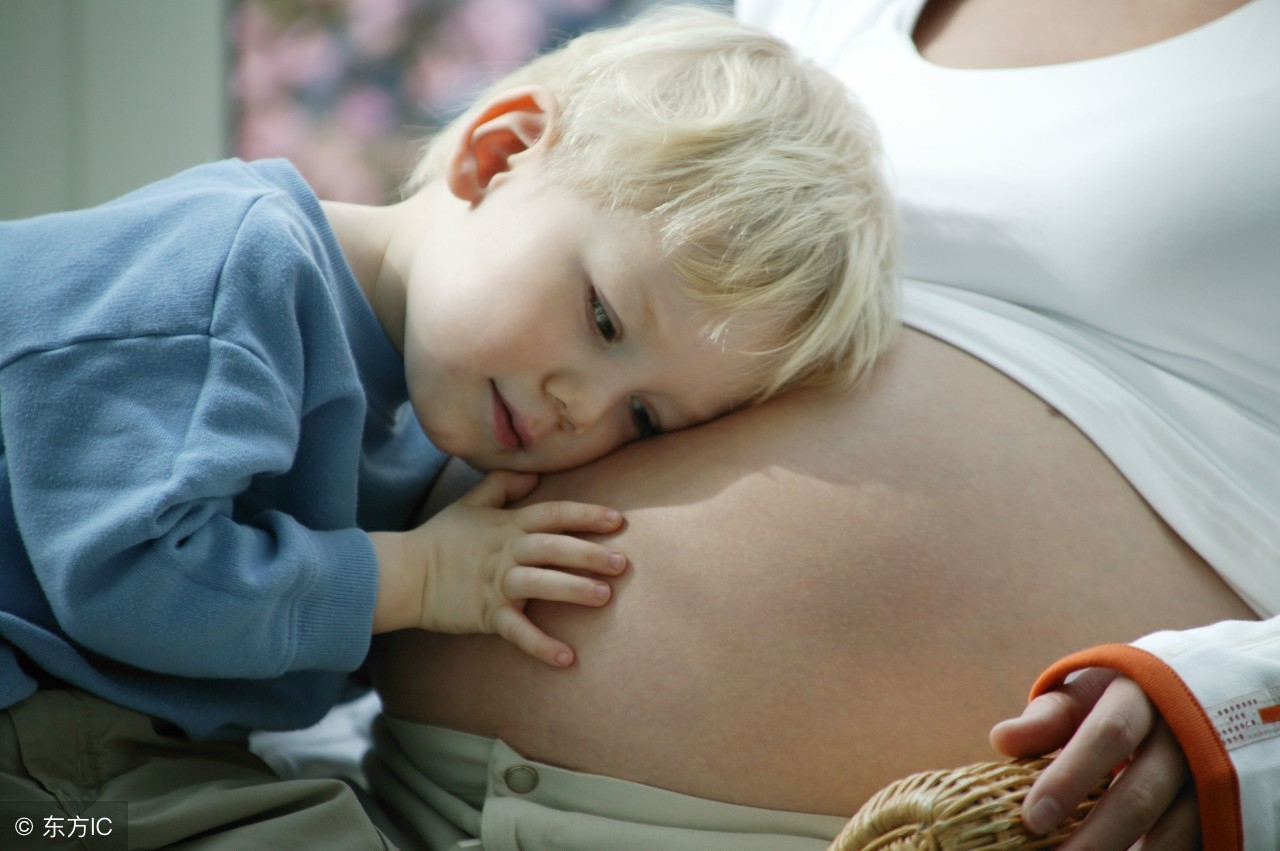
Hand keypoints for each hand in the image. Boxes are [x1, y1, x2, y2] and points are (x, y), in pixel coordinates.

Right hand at [370, 470, 625, 665]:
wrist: (404, 573)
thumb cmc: (442, 538)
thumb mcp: (471, 503)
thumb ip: (503, 484)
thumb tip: (533, 472)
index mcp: (508, 525)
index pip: (553, 514)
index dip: (585, 515)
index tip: (617, 519)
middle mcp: (507, 551)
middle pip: (553, 548)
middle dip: (589, 554)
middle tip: (622, 563)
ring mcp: (496, 583)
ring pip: (540, 583)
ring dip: (572, 589)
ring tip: (604, 597)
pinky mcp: (486, 613)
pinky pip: (517, 630)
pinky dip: (541, 644)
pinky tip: (566, 657)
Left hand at [990, 668, 1199, 849]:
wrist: (1199, 694)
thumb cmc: (1123, 697)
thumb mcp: (1087, 693)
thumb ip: (1048, 718)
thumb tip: (1001, 740)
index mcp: (1143, 695)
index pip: (1107, 735)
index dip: (1068, 778)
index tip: (1031, 819)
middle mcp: (1184, 736)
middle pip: (1138, 795)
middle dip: (1094, 838)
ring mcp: (1210, 776)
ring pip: (1173, 831)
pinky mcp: (1223, 808)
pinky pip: (1193, 844)